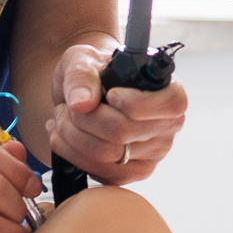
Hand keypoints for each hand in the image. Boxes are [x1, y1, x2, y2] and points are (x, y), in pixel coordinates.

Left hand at [47, 40, 188, 184]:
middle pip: (124, 132)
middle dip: (85, 119)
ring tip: (61, 118)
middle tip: (67, 106)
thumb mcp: (83, 59)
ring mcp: (152, 154)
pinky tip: (64, 136)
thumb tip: (81, 103)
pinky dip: (72, 154)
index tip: (108, 94)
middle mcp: (167, 126)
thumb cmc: (93, 72)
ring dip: (72, 136)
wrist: (83, 94)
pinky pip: (99, 172)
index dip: (135, 103)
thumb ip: (82, 76)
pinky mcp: (131, 173)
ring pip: (106, 155)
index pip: (171, 105)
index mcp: (170, 92)